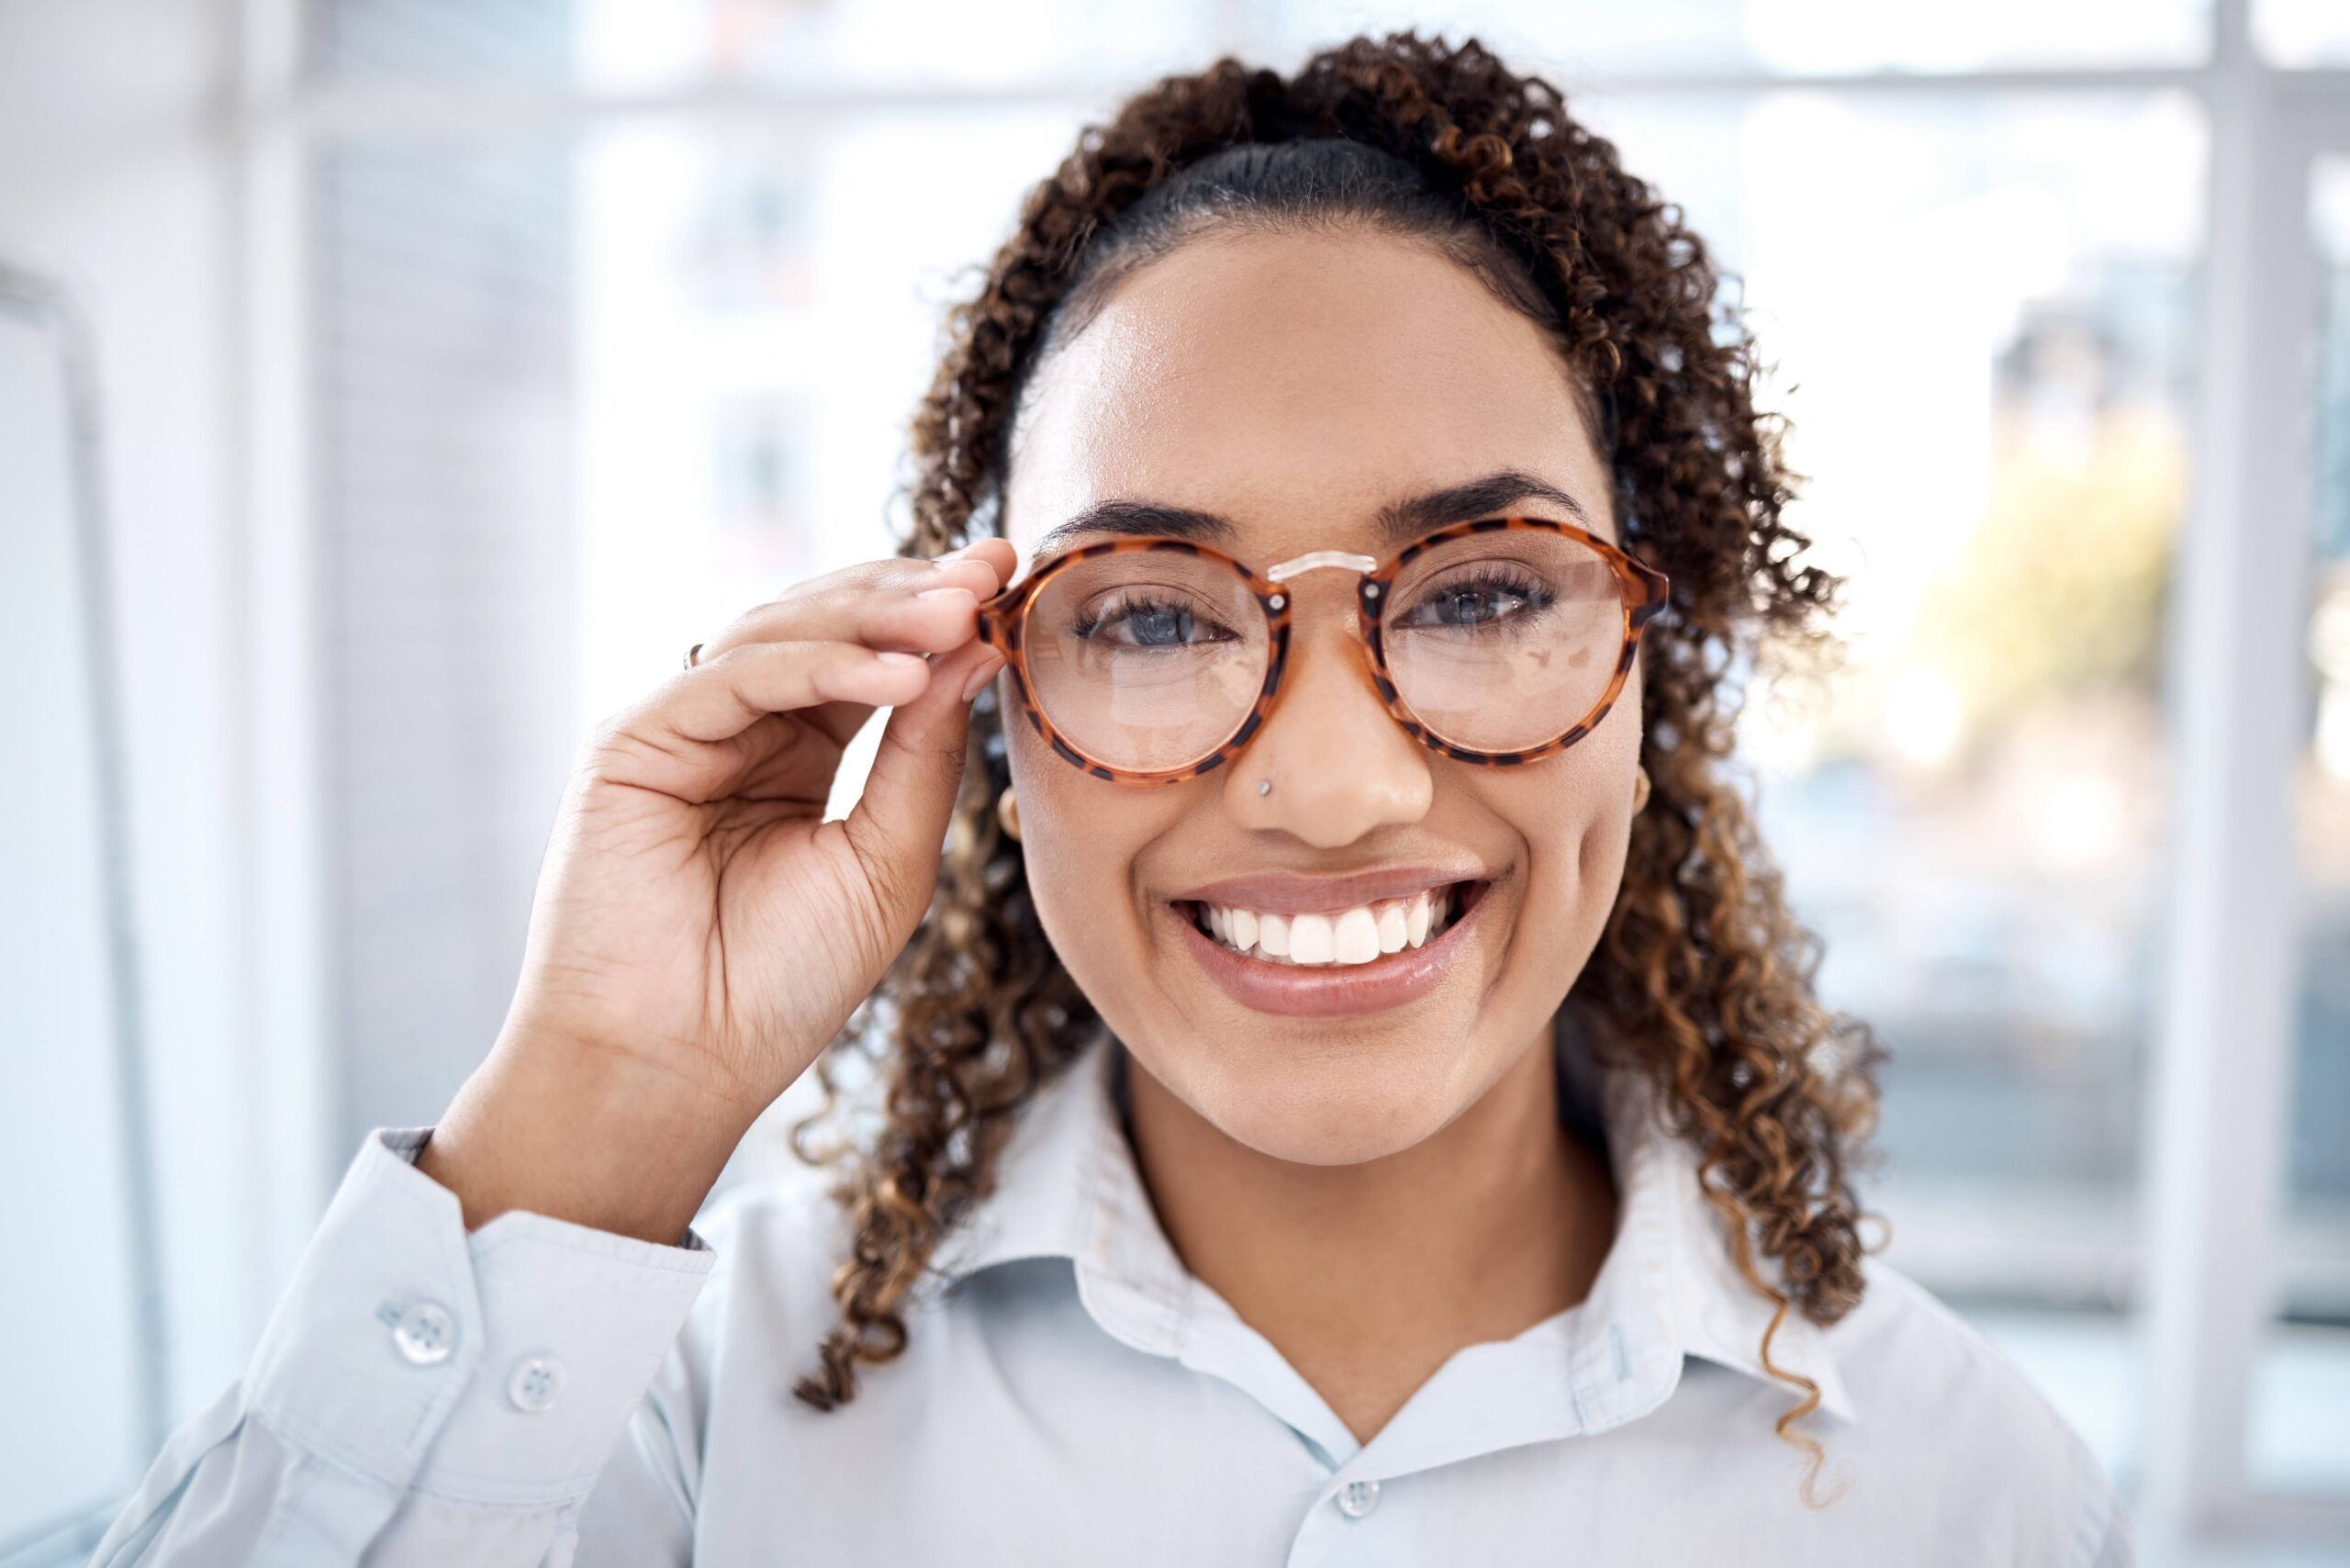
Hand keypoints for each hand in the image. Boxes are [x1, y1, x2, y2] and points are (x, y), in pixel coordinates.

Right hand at [417, 540, 1014, 1241]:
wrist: (678, 1065)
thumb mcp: (886, 860)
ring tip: (959, 615)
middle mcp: (741, 726)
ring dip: (876, 618)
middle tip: (990, 571)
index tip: (1010, 575)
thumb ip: (923, 755)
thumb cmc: (779, 983)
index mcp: (799, 752)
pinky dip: (820, 666)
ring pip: (783, 632)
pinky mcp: (635, 739)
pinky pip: (737, 675)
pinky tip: (899, 675)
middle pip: (829, 624)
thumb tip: (976, 648)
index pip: (874, 655)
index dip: (938, 613)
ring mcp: (685, 726)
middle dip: (913, 593)